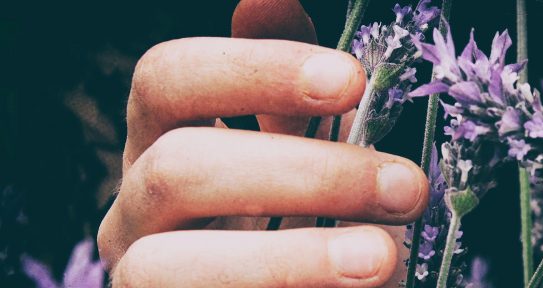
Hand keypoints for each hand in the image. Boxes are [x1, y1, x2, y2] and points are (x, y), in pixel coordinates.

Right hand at [97, 1, 428, 286]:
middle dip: (307, 175)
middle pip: (180, 169)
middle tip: (406, 188)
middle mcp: (137, 205)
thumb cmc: (298, 216)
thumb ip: (288, 86)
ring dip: (294, 259)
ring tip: (383, 257)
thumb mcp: (299, 144)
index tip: (351, 79)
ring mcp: (142, 275)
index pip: (169, 78)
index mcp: (164, 138)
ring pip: (173, 265)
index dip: (255, 70)